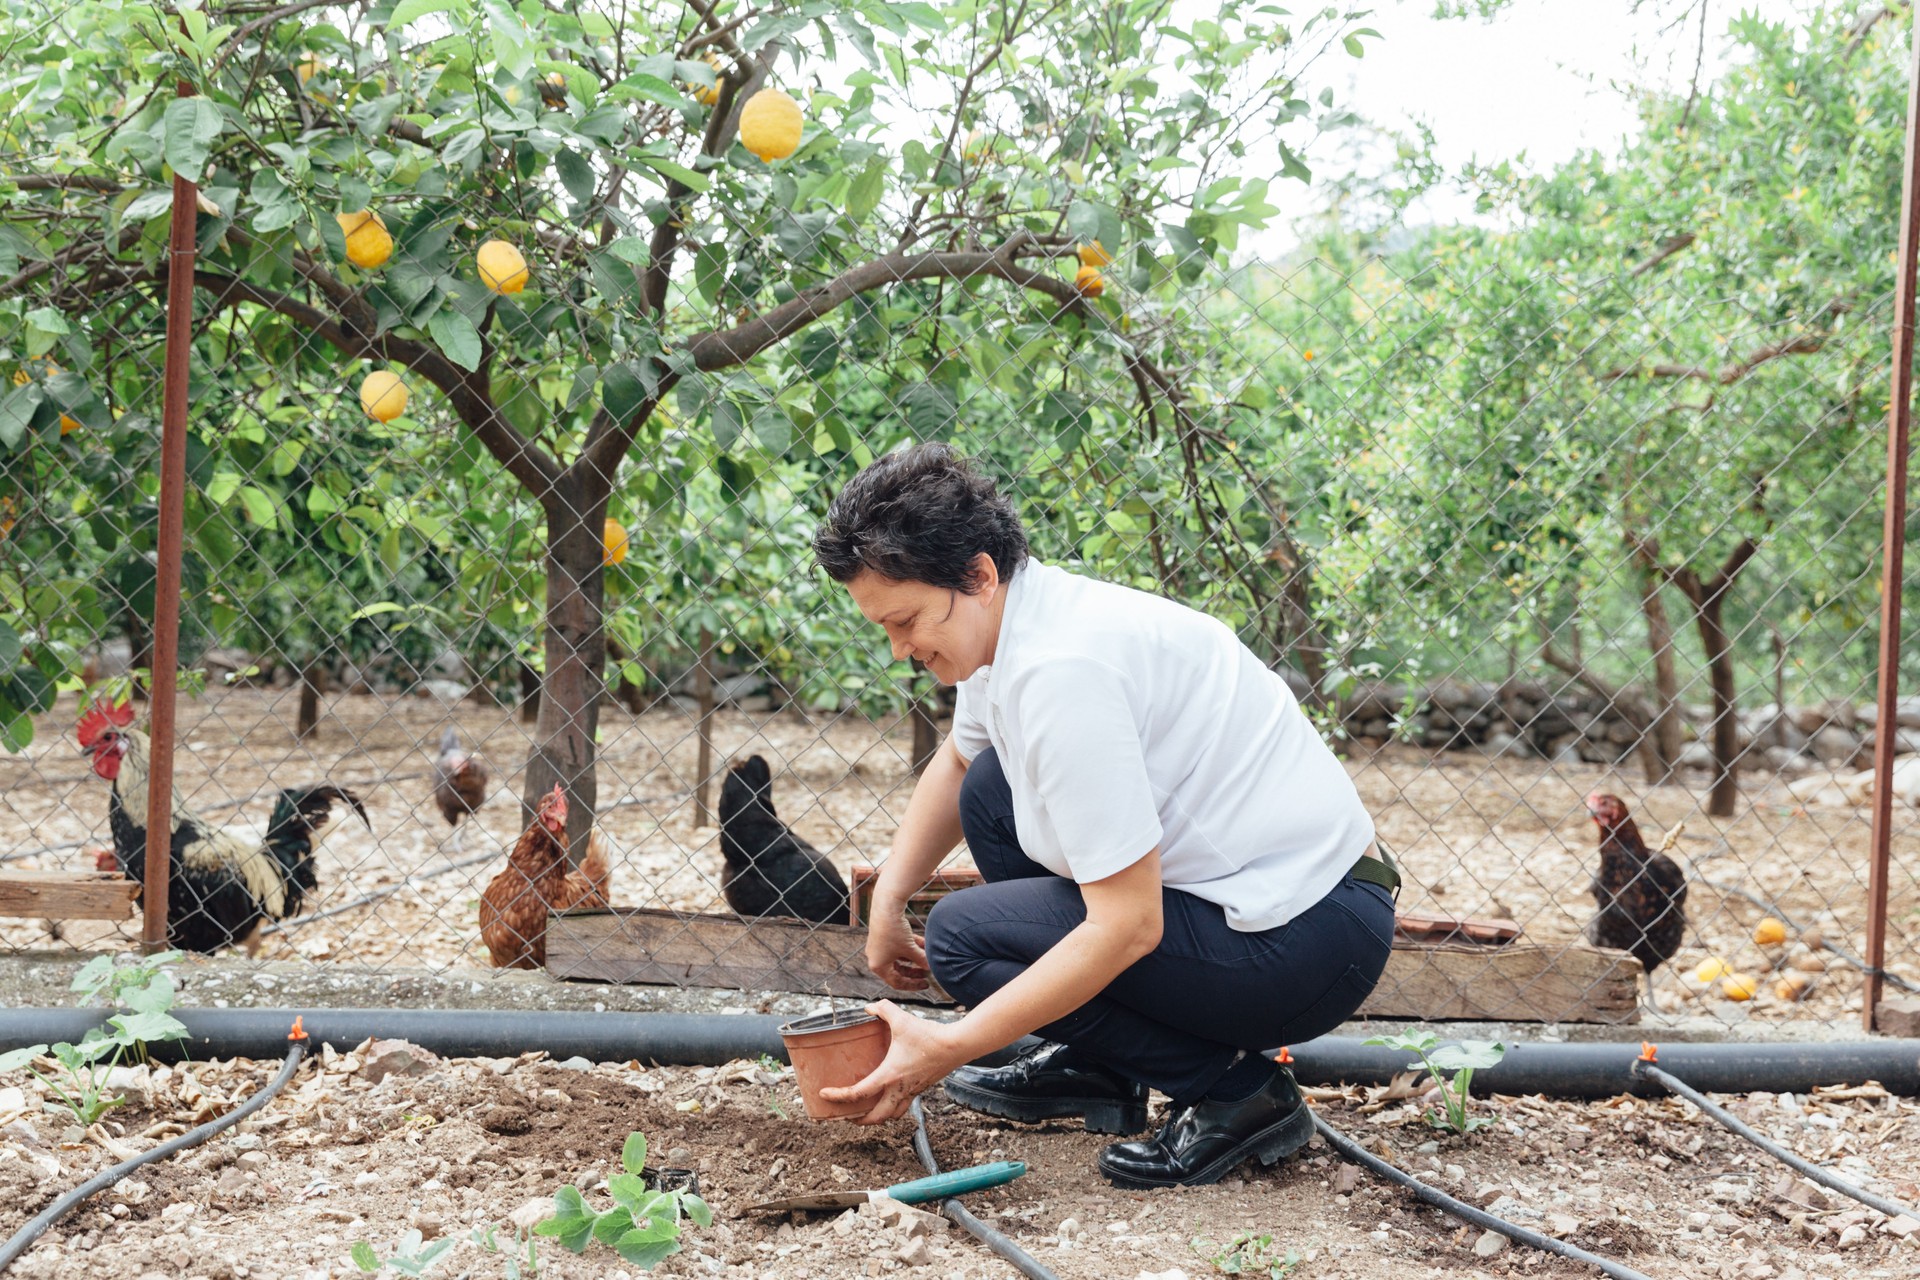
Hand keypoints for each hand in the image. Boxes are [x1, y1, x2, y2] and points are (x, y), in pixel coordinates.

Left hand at [817, 1001, 962, 1124]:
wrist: (957, 1046)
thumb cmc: (930, 1035)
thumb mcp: (902, 1019)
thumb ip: (883, 1010)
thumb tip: (870, 1007)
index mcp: (889, 1075)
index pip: (858, 1093)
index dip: (838, 1096)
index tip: (824, 1094)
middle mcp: (899, 1089)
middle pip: (876, 1118)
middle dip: (859, 1120)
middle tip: (847, 1115)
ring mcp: (912, 1091)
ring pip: (891, 1116)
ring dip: (877, 1118)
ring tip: (867, 1112)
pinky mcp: (921, 1088)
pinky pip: (903, 1105)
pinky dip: (892, 1107)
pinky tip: (889, 1094)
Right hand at [866, 910, 930, 991]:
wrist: (886, 906)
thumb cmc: (894, 930)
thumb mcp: (910, 949)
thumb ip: (920, 960)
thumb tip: (930, 967)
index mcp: (878, 966)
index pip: (896, 982)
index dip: (912, 985)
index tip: (925, 984)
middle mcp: (876, 958)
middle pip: (897, 971)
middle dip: (914, 972)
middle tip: (927, 974)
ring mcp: (879, 947)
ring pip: (900, 958)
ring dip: (914, 958)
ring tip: (927, 958)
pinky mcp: (883, 936)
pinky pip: (898, 947)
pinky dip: (910, 947)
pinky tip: (924, 945)